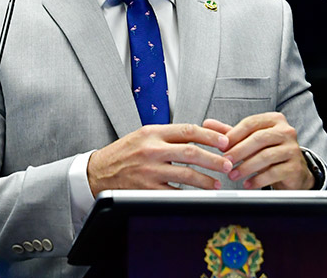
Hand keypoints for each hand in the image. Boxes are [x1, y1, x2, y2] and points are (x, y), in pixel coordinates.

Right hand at [87, 124, 233, 196]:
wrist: (98, 172)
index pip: (188, 130)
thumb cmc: (124, 153)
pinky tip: (198, 196)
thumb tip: (200, 136)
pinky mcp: (145, 190)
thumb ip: (168, 135)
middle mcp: (151, 150)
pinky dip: (189, 195)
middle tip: (228, 164)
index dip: (210, 135)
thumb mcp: (144, 135)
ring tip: (217, 183)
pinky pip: (174, 193)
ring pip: (186, 174)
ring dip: (206, 180)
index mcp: (153, 132)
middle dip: (214, 159)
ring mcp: (149, 171)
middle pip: (191, 152)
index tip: (224, 141)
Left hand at [203, 112, 313, 190]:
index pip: (251, 123)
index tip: (221, 146)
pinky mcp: (295, 167)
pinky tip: (247, 184)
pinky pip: (274, 172)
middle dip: (239, 151)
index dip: (234, 135)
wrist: (293, 172)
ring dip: (246, 167)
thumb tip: (207, 124)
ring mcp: (293, 149)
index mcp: (274, 120)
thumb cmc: (269, 152)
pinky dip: (257, 179)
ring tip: (233, 175)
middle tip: (225, 162)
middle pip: (258, 138)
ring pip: (266, 156)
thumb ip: (230, 132)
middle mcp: (286, 131)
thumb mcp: (249, 140)